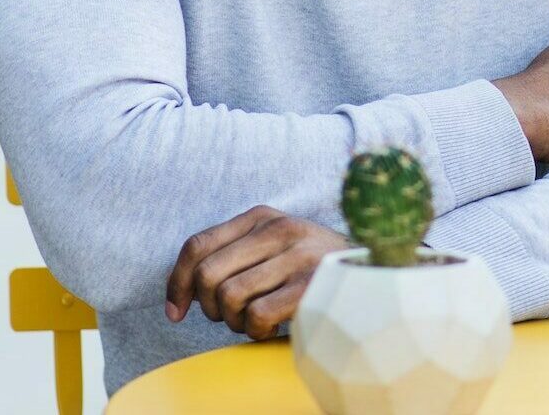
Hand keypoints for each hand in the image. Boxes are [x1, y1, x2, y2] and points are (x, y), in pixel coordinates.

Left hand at [165, 206, 348, 339]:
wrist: (372, 272)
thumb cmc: (310, 267)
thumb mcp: (274, 246)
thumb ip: (233, 255)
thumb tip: (179, 297)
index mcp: (262, 217)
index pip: (197, 245)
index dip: (177, 282)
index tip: (175, 311)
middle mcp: (279, 229)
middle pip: (208, 274)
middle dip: (208, 306)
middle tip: (227, 316)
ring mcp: (297, 256)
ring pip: (229, 297)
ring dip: (234, 321)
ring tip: (253, 320)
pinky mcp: (311, 286)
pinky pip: (257, 315)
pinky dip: (257, 330)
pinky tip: (272, 327)